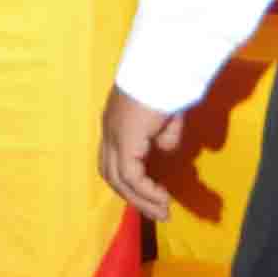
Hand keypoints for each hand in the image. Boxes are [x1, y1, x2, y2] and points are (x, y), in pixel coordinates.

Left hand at [99, 87, 182, 219]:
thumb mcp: (167, 112)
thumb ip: (163, 132)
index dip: (129, 178)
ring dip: (141, 200)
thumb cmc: (168, 80)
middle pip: (110, 172)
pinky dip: (146, 192)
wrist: (164, 63)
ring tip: (163, 213)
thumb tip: (163, 147)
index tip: (150, 194)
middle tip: (156, 211)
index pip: (113, 157)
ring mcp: (113, 135)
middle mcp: (109, 129)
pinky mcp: (124, 140)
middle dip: (132, 196)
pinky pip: (132, 176)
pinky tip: (163, 199)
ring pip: (118, 179)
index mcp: (116, 120)